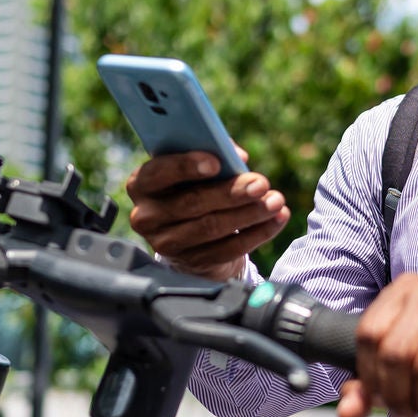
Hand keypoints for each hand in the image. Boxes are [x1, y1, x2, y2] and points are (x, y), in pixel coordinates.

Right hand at [125, 148, 290, 281]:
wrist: (189, 231)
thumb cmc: (193, 187)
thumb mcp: (194, 167)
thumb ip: (212, 154)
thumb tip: (238, 157)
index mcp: (142, 184)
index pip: (158, 173)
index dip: (186, 167)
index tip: (217, 162)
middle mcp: (147, 216)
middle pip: (191, 203)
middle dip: (231, 192)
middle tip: (260, 184)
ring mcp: (167, 243)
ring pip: (212, 227)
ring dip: (249, 214)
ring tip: (275, 201)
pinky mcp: (191, 262)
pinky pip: (227, 249)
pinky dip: (257, 233)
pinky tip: (275, 220)